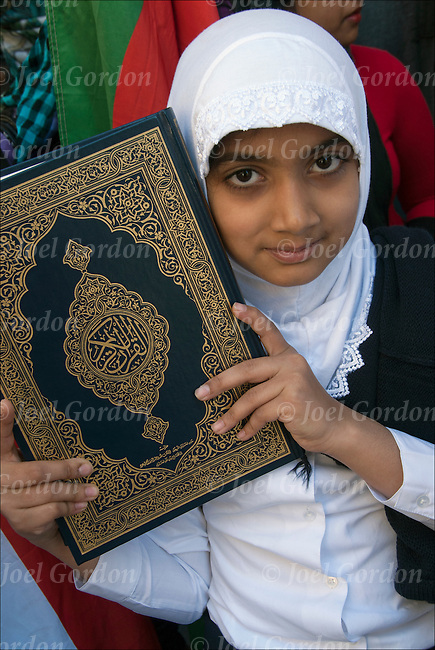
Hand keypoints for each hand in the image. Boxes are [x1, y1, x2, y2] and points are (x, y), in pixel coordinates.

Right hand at [0, 398, 98, 555]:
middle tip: (87, 467)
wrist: (34, 525)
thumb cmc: (36, 484)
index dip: (1, 419)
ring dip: (73, 491)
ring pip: (45, 493)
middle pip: (35, 471)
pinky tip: (80, 506)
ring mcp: (7, 502)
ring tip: (92, 490)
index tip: (6, 404)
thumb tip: (67, 419)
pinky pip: (49, 512)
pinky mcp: (19, 522)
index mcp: (3, 457)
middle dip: (65, 469)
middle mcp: (0, 479)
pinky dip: (68, 508)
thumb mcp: (35, 462)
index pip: (0, 436)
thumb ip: (43, 446)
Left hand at [194, 303, 340, 453]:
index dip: (252, 318)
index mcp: (287, 356)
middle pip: (247, 369)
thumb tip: (227, 386)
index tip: (233, 307)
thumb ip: (266, 380)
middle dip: (220, 383)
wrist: (331, 426)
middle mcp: (290, 364)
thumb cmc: (303, 407)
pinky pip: (261, 414)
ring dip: (231, 415)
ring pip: (251, 397)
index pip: (269, 331)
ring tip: (217, 427)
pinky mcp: (292, 401)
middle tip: (200, 393)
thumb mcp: (287, 386)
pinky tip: (241, 435)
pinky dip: (249, 427)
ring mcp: (292, 381)